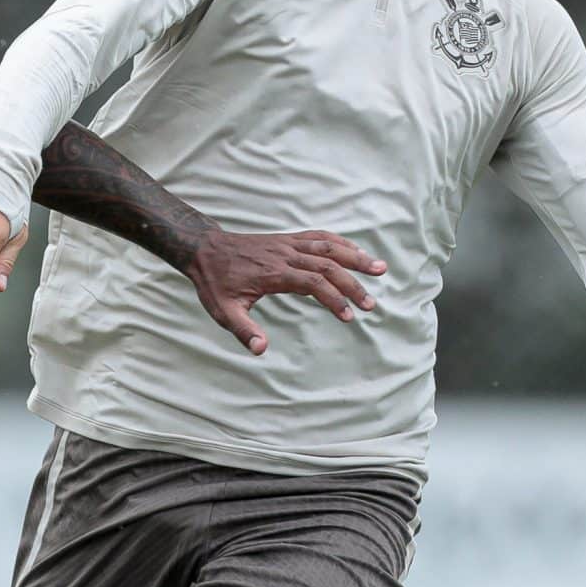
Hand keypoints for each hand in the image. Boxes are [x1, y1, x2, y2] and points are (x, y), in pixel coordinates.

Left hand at [185, 230, 386, 355]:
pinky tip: (357, 252)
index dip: (333, 299)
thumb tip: (261, 350)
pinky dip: (341, 242)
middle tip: (372, 304)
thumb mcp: (223, 311)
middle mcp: (286, 255)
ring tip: (380, 268)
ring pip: (329, 246)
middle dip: (352, 284)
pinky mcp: (288, 239)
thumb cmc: (215, 283)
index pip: (313, 284)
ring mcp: (288, 244)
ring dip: (356, 256)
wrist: (205, 250)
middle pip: (328, 265)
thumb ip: (243, 330)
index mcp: (274, 273)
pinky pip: (320, 237)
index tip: (349, 316)